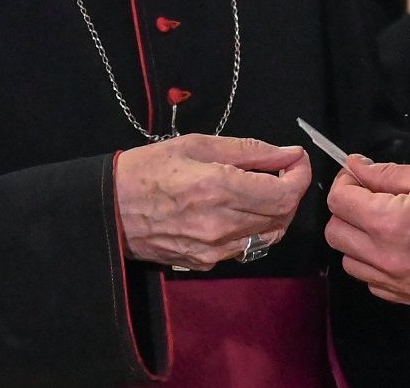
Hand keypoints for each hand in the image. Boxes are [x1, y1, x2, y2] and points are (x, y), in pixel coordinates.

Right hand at [115, 135, 310, 269]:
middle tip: (279, 170)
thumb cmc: (148, 169)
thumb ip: (249, 151)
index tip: (296, 159)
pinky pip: (245, 247)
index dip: (300, 176)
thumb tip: (288, 153)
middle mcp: (222, 225)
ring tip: (259, 189)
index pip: (285, 194)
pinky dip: (253, 228)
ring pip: (269, 235)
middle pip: (282, 216)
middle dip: (290, 191)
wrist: (108, 210)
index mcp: (220, 189)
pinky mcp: (205, 263)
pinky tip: (236, 210)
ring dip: (275, 212)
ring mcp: (214, 249)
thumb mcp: (196, 146)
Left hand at [325, 157, 409, 306]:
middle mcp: (388, 257)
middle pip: (336, 233)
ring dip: (358, 240)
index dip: (345, 181)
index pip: (339, 201)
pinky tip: (398, 247)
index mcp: (391, 222)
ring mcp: (400, 282)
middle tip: (369, 196)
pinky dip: (376, 265)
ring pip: (350, 262)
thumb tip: (356, 166)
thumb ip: (387, 173)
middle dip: (347, 210)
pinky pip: (374, 284)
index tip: (358, 175)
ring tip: (385, 222)